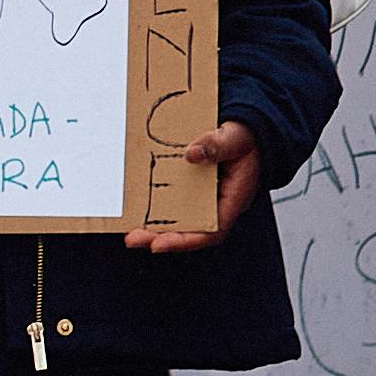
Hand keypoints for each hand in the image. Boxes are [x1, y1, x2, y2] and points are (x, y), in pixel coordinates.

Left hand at [126, 123, 266, 256]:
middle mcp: (217, 205)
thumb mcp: (235, 138)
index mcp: (233, 199)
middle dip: (160, 238)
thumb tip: (192, 154)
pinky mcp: (190, 190)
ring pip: (179, 222)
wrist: (246, 131)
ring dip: (154, 229)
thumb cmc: (245, 138)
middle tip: (133, 239)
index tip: (158, 245)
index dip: (185, 241)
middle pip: (190, 232)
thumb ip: (217, 145)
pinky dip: (155, 210)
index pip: (211, 231)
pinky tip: (136, 211)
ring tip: (129, 232)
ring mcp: (202, 200)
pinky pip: (173, 205)